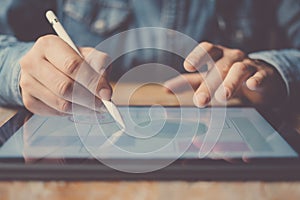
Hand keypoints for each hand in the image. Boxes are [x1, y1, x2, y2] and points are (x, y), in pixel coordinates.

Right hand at [20, 35, 111, 115]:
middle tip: (103, 105)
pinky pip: (55, 113)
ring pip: (61, 104)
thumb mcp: (88, 55)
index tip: (107, 94)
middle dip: (89, 99)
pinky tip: (79, 106)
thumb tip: (105, 91)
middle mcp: (32, 62)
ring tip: (95, 107)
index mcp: (48, 45)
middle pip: (65, 87)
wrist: (46, 65)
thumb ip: (100, 66)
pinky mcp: (28, 100)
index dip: (92, 82)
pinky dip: (72, 113)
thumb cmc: (70, 59)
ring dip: (83, 109)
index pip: (72, 66)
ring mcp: (27, 82)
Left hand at [164, 42, 286, 106]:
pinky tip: (251, 85)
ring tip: (223, 96)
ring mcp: (248, 65)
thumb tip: (165, 88)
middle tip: (200, 100)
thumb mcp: (207, 78)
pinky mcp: (263, 74)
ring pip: (239, 69)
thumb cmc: (228, 77)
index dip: (198, 56)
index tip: (188, 66)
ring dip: (230, 82)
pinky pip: (261, 75)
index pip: (207, 49)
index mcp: (217, 55)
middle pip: (220, 66)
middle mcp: (232, 57)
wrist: (259, 78)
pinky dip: (256, 79)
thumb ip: (188, 83)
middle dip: (209, 84)